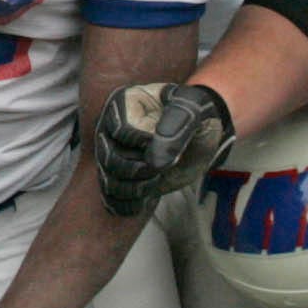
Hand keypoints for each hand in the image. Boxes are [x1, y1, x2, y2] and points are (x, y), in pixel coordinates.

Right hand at [93, 80, 233, 215]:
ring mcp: (113, 154)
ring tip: (159, 178)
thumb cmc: (195, 115)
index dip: (147, 143)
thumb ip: (177, 127)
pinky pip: (112, 198)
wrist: (198, 135)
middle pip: (110, 159)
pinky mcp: (119, 177)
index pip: (123, 131)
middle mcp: (111, 129)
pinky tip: (147, 198)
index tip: (172, 144)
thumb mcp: (194, 111)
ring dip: (137, 188)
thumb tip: (155, 161)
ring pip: (109, 181)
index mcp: (125, 103)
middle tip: (168, 165)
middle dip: (142, 169)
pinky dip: (130, 204)